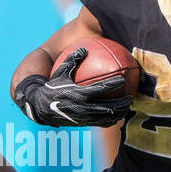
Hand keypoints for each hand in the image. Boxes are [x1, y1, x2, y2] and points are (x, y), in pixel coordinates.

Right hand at [15, 47, 131, 127]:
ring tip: (127, 108)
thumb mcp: (60, 72)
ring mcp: (83, 118)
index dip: (113, 83)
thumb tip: (84, 48)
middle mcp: (83, 107)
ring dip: (119, 114)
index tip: (122, 78)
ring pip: (106, 118)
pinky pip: (100, 123)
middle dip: (122, 103)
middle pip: (109, 107)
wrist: (39, 108)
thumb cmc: (50, 87)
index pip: (100, 88)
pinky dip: (110, 120)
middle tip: (130, 97)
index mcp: (79, 93)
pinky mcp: (82, 124)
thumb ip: (72, 60)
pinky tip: (117, 116)